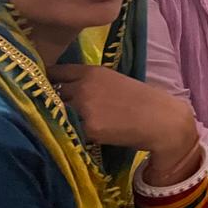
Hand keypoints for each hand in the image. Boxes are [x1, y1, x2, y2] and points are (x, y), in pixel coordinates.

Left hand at [47, 64, 197, 169]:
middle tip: (58, 110)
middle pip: (51, 93)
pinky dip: (72, 133)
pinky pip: (70, 130)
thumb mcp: (113, 81)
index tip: (46, 87)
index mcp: (91, 72)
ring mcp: (84, 108)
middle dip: (52, 101)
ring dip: (59, 118)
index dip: (49, 80)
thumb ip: (88, 83)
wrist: (161, 120)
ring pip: (58, 113)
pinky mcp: (88, 128)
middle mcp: (83, 87)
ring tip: (69, 124)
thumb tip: (64, 90)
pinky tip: (82, 135)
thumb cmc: (142, 100)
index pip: (55, 72)